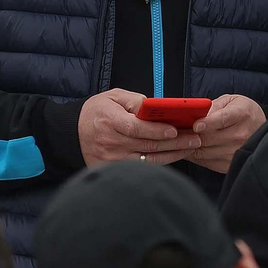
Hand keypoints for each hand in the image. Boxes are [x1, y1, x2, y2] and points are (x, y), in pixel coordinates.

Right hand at [78, 89, 202, 166]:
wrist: (72, 132)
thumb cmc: (97, 111)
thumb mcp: (113, 97)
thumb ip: (135, 100)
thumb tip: (154, 107)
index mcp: (110, 121)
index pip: (136, 128)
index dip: (156, 130)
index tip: (174, 130)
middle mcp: (110, 143)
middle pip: (147, 145)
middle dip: (174, 142)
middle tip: (195, 138)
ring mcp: (111, 160)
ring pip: (147, 160)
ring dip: (172, 154)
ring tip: (191, 147)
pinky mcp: (112, 170)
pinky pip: (141, 168)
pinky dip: (160, 163)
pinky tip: (175, 155)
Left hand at [187, 95, 266, 173]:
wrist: (260, 129)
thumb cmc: (243, 113)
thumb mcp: (231, 101)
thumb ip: (212, 106)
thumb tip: (193, 114)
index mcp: (241, 114)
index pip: (223, 119)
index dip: (208, 123)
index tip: (196, 125)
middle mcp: (241, 134)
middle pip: (208, 138)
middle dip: (188, 135)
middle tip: (174, 131)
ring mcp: (236, 151)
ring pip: (203, 151)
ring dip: (188, 146)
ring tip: (180, 139)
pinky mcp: (229, 164)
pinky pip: (204, 162)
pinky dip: (194, 155)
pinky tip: (190, 148)